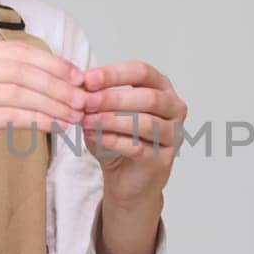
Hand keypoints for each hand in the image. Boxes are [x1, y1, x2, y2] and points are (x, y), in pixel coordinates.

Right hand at [0, 40, 85, 231]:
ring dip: (54, 104)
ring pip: (19, 92)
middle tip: (86, 100)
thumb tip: (59, 80)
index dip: (55, 64)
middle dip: (60, 84)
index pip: (20, 52)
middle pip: (23, 70)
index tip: (81, 79)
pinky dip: (38, 120)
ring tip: (77, 116)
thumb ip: (10, 85)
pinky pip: (8, 115)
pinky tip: (56, 127)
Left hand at [79, 61, 186, 208]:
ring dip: (112, 120)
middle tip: (86, 101)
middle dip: (113, 98)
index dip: (114, 74)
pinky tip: (95, 137)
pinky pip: (139, 147)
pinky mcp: (164, 159)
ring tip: (87, 120)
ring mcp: (173, 135)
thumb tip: (79, 84)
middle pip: (148, 97)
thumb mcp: (103, 113)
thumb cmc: (118, 141)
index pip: (142, 72)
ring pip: (146, 123)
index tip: (87, 79)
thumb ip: (95, 98)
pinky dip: (114, 141)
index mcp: (162, 88)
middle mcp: (174, 109)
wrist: (126, 181)